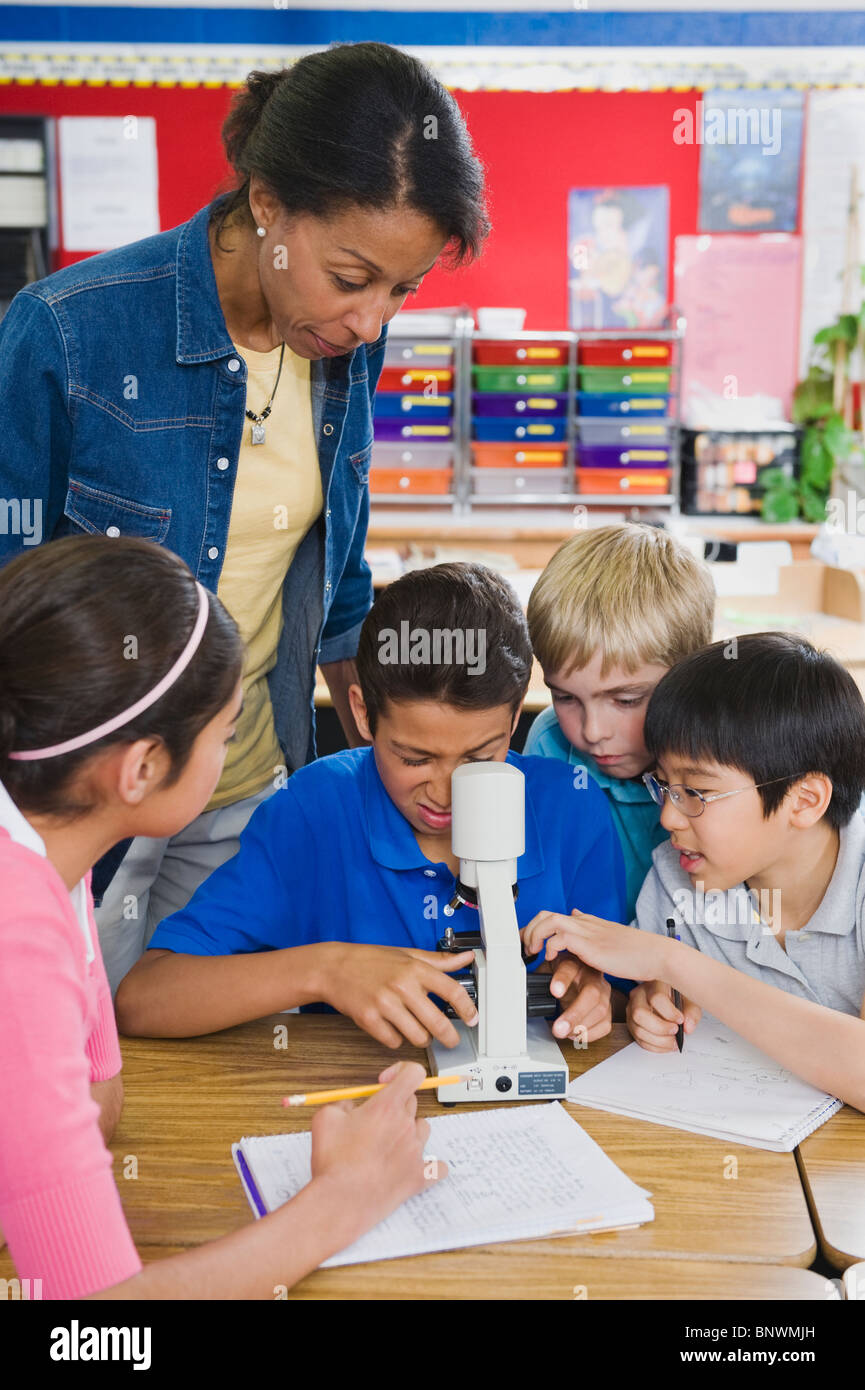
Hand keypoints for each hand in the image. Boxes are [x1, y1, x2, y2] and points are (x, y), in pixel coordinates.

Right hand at [310, 1061, 442, 1236]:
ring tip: (387, 1145)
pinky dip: (429, 1166)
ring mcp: (416, 1151)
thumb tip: (352, 1106)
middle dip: (394, 1105)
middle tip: (373, 1121)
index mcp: (387, 1106)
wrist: (340, 1201)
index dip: (399, 1072)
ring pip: (422, 1129)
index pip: (413, 1073)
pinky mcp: (420, 1177)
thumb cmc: (332, 1161)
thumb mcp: (325, 1118)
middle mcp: (406, 1125)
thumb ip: (343, 1103)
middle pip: (411, 1102)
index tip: (384, 1083)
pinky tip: (412, 1167)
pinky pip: (437, 1166)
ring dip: (408, 1131)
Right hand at [320, 942, 478, 1048]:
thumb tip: (466, 957)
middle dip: (450, 1037)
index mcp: (415, 968)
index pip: (451, 991)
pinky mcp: (369, 1019)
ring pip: (417, 1036)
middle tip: (452, 1040)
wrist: (333, 967)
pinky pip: (394, 1041)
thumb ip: (438, 960)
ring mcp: (385, 1004)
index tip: (472, 1019)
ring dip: (422, 1039)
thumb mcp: (406, 954)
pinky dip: (397, 1039)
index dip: (467, 1008)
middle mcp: (402, 986)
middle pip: (437, 1022)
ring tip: (418, 1031)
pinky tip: (393, 1028)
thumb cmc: (371, 960)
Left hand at [523, 909, 670, 982]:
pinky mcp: (589, 944)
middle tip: (524, 948)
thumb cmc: (636, 952)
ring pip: (548, 921)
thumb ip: (591, 931)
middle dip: (529, 929)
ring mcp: (587, 931)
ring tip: (532, 953)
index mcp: (588, 922)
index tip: (528, 943)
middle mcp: (584, 923)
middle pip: (545, 914)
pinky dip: (549, 947)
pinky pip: (559, 938)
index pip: (553, 916)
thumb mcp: (609, 938)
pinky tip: (550, 960)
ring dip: (535, 936)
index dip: (535, 928)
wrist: (656, 954)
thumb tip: (576, 913)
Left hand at [542, 954, 611, 1043]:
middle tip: (558, 1029)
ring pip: (600, 1010)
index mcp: (574, 962)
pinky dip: (590, 1034)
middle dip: (575, 1014)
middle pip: (591, 993)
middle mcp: (592, 976)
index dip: (562, 980)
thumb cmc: (561, 974)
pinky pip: (605, 1024)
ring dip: (581, 1027)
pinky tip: (575, 1035)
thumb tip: (522, 993)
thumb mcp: (547, 970)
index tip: (554, 992)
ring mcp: (603, 992)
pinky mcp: (608, 1008)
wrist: (579, 975)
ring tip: (563, 1033)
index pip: (570, 967)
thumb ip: (537, 980)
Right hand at [626, 981, 701, 1052]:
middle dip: (660, 1028)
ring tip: (673, 1042)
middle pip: (640, 1014)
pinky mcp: (632, 1023)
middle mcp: (639, 994)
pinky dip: (653, 1046)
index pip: (656, 998)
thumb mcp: (691, 999)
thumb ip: (692, 1012)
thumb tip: (688, 1026)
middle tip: (675, 1031)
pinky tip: (666, 1044)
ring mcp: (632, 1009)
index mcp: (654, 983)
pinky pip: (638, 1039)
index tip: (680, 1020)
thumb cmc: (679, 996)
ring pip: (637, 1029)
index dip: (669, 1012)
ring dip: (658, 1041)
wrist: (671, 998)